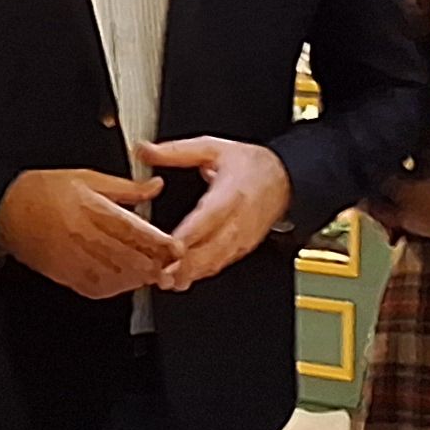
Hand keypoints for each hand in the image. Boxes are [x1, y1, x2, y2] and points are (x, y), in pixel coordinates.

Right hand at [0, 167, 175, 298]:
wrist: (5, 210)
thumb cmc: (41, 192)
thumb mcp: (86, 177)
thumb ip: (125, 187)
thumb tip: (154, 187)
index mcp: (91, 209)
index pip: (133, 231)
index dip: (158, 243)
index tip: (175, 246)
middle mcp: (84, 237)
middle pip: (129, 258)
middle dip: (155, 264)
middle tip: (173, 264)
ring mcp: (75, 260)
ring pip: (117, 277)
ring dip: (139, 278)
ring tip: (155, 274)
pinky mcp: (66, 275)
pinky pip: (97, 288)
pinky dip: (117, 288)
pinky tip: (127, 282)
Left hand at [143, 136, 292, 290]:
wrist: (284, 179)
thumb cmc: (251, 165)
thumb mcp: (213, 148)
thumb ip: (176, 152)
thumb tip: (145, 151)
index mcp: (230, 193)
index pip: (208, 218)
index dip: (189, 235)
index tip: (169, 246)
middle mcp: (238, 220)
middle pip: (211, 248)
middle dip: (185, 264)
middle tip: (159, 273)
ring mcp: (242, 238)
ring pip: (215, 262)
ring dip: (191, 274)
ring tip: (166, 282)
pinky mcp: (242, 249)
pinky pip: (221, 265)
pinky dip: (201, 274)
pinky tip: (182, 279)